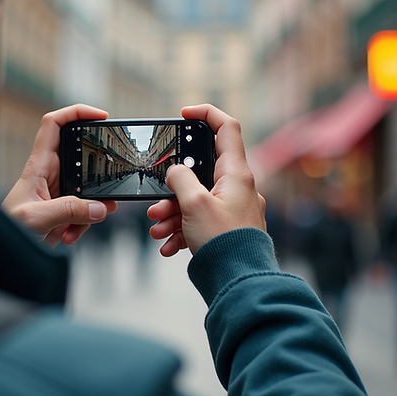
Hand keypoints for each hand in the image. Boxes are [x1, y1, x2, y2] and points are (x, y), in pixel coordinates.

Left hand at [2, 105, 117, 245]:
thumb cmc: (4, 230)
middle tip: (104, 193)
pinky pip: (85, 211)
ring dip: (89, 210)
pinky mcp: (62, 211)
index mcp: (37, 166)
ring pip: (88, 190)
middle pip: (82, 158)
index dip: (77, 112)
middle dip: (96, 176)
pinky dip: (82, 224)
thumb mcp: (36, 219)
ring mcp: (57, 193)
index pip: (55, 124)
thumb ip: (68, 211)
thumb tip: (100, 207)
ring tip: (73, 228)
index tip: (100, 116)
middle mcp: (49, 175)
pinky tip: (67, 235)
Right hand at [148, 105, 265, 255]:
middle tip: (157, 199)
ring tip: (158, 229)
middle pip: (200, 172)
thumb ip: (180, 179)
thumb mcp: (194, 204)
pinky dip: (182, 229)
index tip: (184, 114)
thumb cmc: (224, 242)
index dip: (206, 114)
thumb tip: (176, 170)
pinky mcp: (226, 228)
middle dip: (173, 187)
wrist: (239, 282)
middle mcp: (238, 188)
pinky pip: (199, 220)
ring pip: (196, 199)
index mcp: (236, 174)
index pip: (227, 128)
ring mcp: (233, 209)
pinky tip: (169, 245)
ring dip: (172, 212)